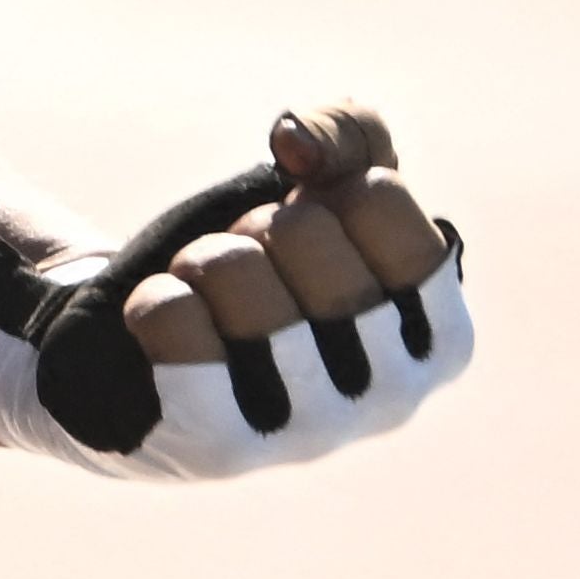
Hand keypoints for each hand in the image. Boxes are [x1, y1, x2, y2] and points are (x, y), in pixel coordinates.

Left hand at [0, 101, 471, 479]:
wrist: (137, 348)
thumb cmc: (248, 266)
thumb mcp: (317, 186)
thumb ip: (348, 132)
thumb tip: (298, 145)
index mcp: (442, 335)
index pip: (382, 199)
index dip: (322, 189)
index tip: (308, 228)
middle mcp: (394, 396)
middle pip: (308, 234)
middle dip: (254, 225)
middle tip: (244, 267)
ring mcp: (311, 430)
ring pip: (241, 278)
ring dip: (202, 261)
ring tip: (203, 295)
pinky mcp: (221, 446)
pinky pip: (181, 332)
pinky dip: (158, 301)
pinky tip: (162, 320)